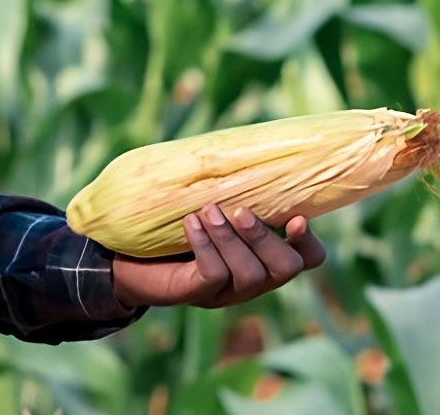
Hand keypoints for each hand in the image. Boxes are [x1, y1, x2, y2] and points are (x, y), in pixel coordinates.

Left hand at [108, 204, 325, 309]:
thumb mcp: (211, 199)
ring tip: (208, 210)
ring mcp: (229, 292)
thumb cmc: (178, 218)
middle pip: (286, 268)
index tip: (297, 217)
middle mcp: (255, 278)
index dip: (310, 242)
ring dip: (231, 239)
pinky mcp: (199, 295)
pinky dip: (205, 246)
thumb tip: (247, 144)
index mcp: (267, 254)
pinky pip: (214, 275)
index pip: (309, 258)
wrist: (129, 252)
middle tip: (241, 210)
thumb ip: (234, 184)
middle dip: (266, 238)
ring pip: (251, 275)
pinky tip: (190, 223)